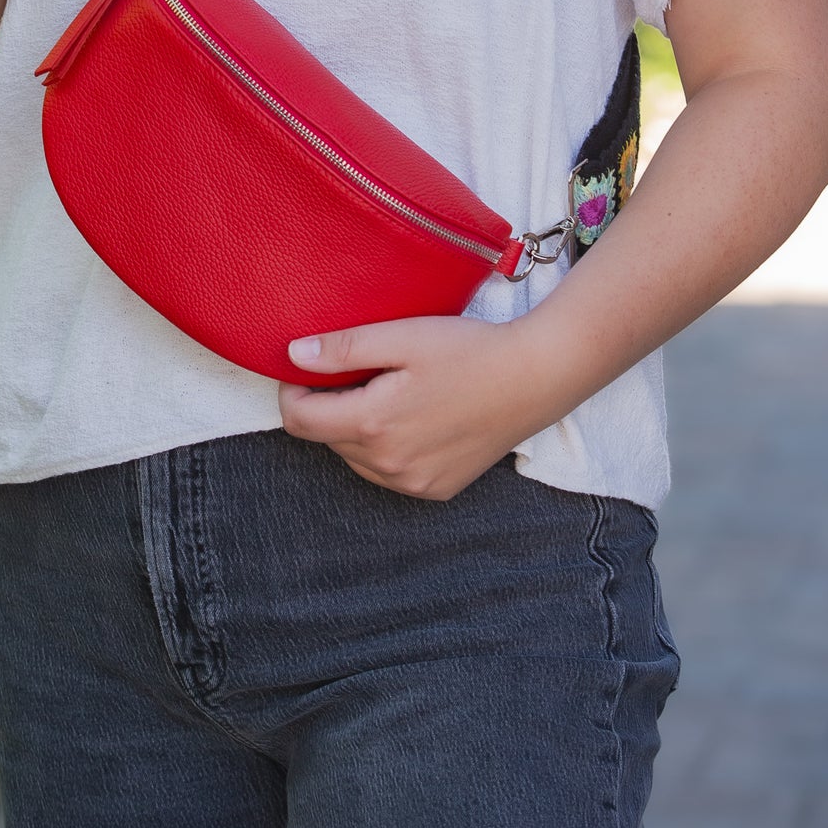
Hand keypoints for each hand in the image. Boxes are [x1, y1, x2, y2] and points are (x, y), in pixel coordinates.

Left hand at [278, 314, 560, 501]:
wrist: (534, 378)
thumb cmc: (468, 351)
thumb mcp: (402, 337)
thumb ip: (344, 349)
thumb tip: (293, 356)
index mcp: (373, 425)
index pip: (299, 421)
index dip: (294, 391)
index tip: (309, 367)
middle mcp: (388, 466)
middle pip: (327, 438)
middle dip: (329, 406)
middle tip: (359, 370)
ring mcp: (413, 484)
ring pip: (356, 459)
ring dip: (356, 429)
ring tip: (389, 391)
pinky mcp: (436, 489)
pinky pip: (388, 473)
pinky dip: (386, 448)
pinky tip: (413, 417)